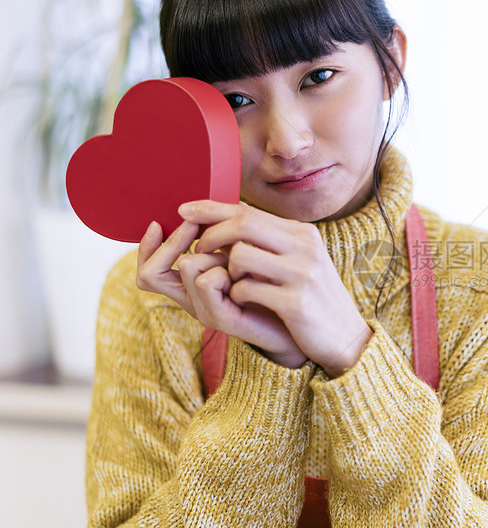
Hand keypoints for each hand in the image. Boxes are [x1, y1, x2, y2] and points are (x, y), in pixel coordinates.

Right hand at [135, 219, 307, 368]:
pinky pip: (205, 280)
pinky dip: (225, 269)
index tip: (165, 219)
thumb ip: (225, 236)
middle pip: (151, 271)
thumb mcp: (244, 254)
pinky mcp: (221, 318)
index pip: (147, 271)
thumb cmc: (274, 285)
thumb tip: (214, 204)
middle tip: (197, 227)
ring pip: (186, 265)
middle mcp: (191, 300)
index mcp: (191, 286)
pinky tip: (248, 275)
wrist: (301, 322)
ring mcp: (204, 310)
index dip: (147, 246)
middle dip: (177, 240)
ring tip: (240, 262)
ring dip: (215, 253)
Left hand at [178, 201, 371, 376]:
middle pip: (243, 224)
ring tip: (233, 283)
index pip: (249, 211)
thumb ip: (272, 238)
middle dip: (210, 236)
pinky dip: (237, 295)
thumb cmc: (314, 298)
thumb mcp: (300, 260)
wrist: (346, 338)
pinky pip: (246, 289)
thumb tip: (235, 209)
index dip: (211, 209)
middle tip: (199, 251)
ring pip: (240, 255)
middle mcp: (305, 247)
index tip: (185, 209)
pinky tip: (245, 302)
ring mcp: (302, 273)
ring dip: (226, 270)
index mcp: (303, 234)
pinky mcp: (296, 302)